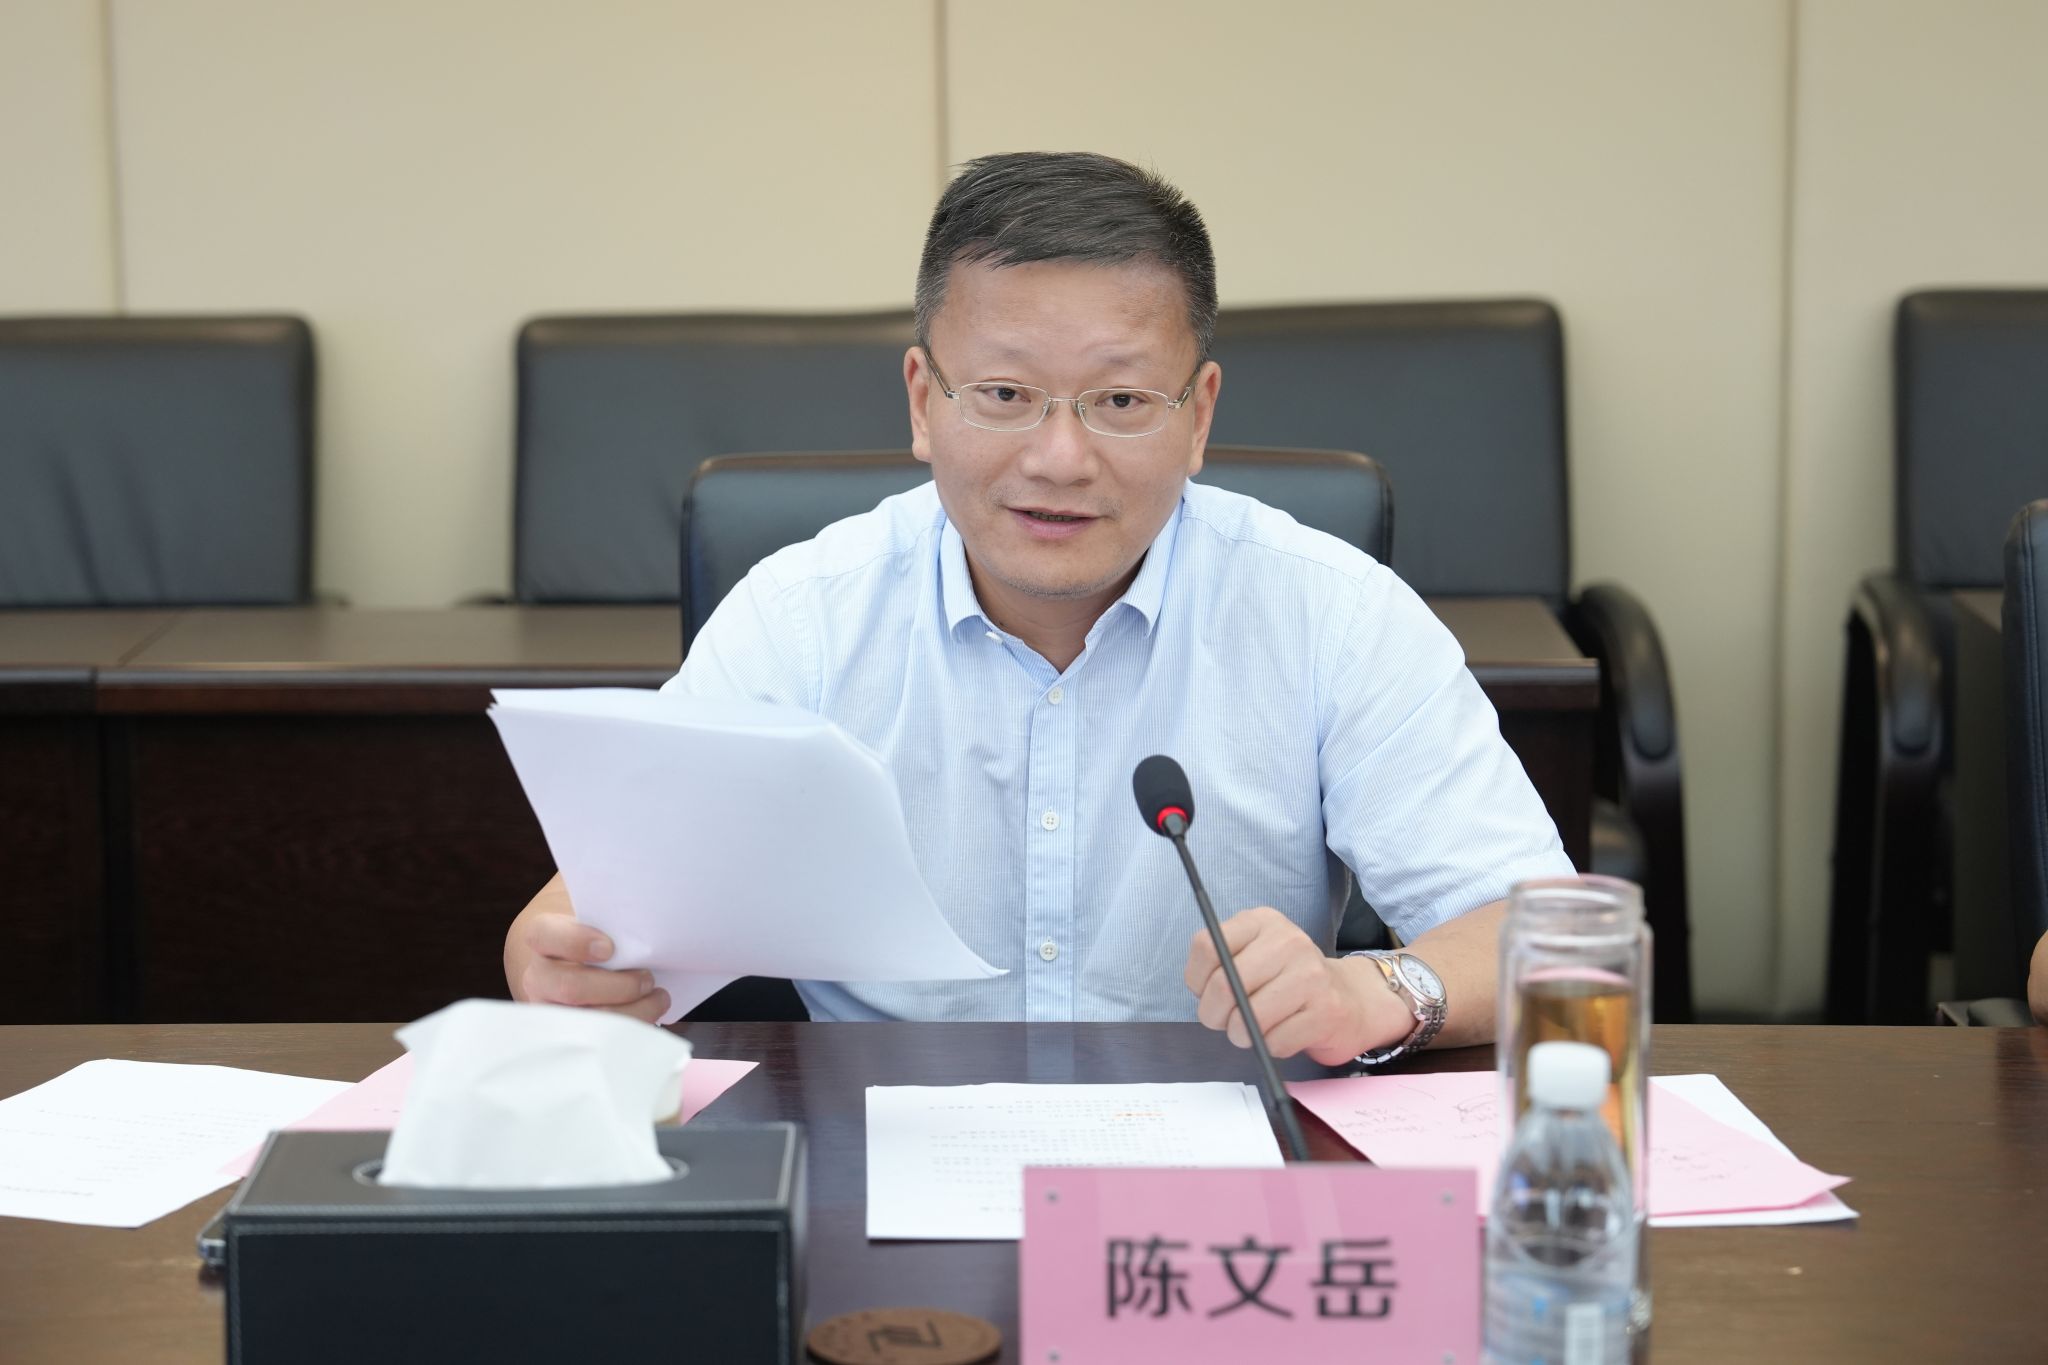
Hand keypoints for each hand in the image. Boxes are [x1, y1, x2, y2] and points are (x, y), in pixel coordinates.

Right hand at [506, 900, 670, 1023]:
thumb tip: (646, 890)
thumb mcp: (596, 913)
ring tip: (658, 999)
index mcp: (544, 938)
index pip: (544, 935)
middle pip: (570, 987)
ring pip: (587, 1020)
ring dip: (631, 1013)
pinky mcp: (566, 1036)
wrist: (573, 964)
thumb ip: (609, 905)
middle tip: (648, 979)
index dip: (575, 942)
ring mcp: (550, 1010)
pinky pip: (597, 1041)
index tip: (610, 948)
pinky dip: (629, 1031)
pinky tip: (651, 1018)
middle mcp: (539, 977)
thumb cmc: (595, 933)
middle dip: (617, 987)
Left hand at [1182, 905, 1395, 1064]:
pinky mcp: (1326, 1010)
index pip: (1207, 945)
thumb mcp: (1255, 954)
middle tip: (1223, 1022)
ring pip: (1250, 1017)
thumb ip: (1224, 963)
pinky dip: (1269, 1046)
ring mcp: (1311, 975)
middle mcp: (1289, 941)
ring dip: (1241, 1035)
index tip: (1204, 992)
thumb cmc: (1288, 980)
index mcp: (1263, 921)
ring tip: (1251, 1031)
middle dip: (1214, 1015)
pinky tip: (1281, 1034)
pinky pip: (1275, 1040)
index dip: (1196, 980)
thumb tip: (1206, 994)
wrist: (1349, 997)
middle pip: (1225, 984)